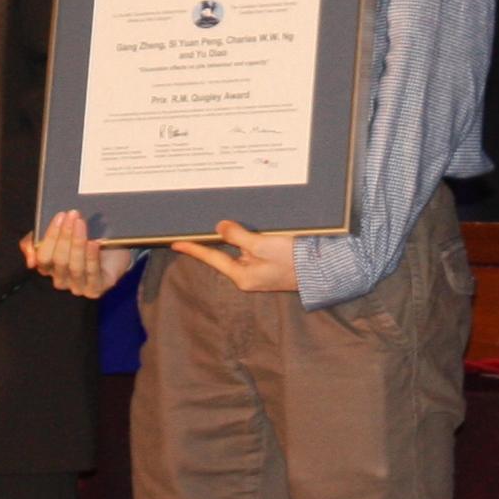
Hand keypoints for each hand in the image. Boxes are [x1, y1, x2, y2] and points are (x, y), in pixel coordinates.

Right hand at [23, 210, 135, 298]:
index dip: (50, 237)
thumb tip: (31, 261)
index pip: (43, 257)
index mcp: (48, 268)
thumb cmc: (81, 239)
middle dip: (65, 236)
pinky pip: (92, 275)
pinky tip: (93, 243)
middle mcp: (61, 280)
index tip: (60, 216)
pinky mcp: (95, 290)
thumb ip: (35, 242)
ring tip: (82, 224)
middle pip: (59, 261)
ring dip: (78, 244)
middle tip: (73, 215)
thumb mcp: (56, 234)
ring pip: (75, 268)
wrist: (113, 249)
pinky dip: (91, 258)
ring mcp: (78, 287)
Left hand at [168, 219, 297, 292]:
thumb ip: (239, 236)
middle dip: (219, 238)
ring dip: (237, 236)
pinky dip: (249, 239)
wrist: (322, 270)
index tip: (176, 243)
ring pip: (241, 250)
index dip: (194, 249)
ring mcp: (259, 272)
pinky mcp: (270, 266)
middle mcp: (248, 276)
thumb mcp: (263, 244)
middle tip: (201, 224)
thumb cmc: (293, 260)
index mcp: (243, 276)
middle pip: (226, 253)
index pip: (212, 259)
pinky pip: (253, 250)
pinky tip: (251, 228)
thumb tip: (220, 228)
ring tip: (232, 221)